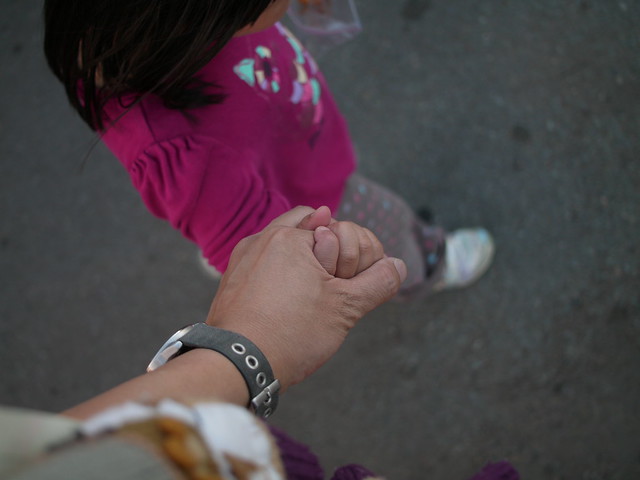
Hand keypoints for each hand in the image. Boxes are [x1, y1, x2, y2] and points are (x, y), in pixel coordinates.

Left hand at [206, 208, 406, 389]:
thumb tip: (398, 266)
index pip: (342, 229)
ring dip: (307, 260)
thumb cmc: (290, 334)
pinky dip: (284, 273)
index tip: (351, 283)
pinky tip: (290, 302)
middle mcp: (263, 238)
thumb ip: (378, 282)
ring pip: (287, 244)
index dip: (357, 257)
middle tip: (335, 283)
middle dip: (332, 250)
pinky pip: (266, 262)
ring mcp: (244, 258)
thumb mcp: (345, 309)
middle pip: (312, 225)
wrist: (235, 365)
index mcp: (290, 238)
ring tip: (315, 294)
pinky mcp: (233, 278)